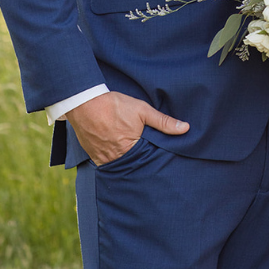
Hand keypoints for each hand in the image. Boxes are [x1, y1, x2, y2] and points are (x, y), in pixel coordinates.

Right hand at [65, 91, 189, 165]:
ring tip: (134, 161)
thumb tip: (185, 128)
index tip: (159, 162)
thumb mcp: (142, 110)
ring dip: (126, 164)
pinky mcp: (93, 156)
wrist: (83, 101)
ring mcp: (103, 159)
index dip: (154, 161)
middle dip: (140, 166)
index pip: (148, 162)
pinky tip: (117, 157)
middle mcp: (117, 158)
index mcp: (131, 150)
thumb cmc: (114, 105)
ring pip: (120, 167)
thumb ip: (163, 121)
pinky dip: (112, 162)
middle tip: (148, 164)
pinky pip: (106, 165)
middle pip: (134, 167)